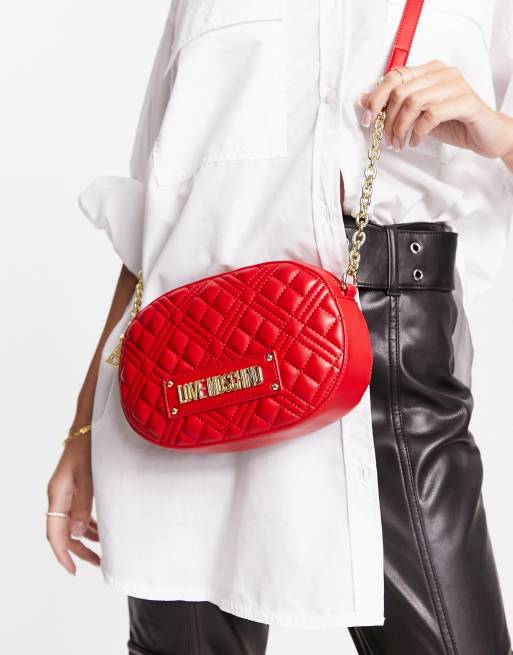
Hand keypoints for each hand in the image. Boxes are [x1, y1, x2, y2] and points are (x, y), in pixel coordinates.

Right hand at [46, 434, 99, 574]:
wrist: (89, 425)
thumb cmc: (89, 447)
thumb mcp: (89, 477)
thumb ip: (82, 505)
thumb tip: (75, 534)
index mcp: (58, 493)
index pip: (54, 533)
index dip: (63, 554)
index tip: (73, 570)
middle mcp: (59, 494)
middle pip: (63, 531)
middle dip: (78, 550)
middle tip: (98, 563)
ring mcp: (67, 490)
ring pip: (71, 522)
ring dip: (85, 537)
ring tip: (103, 550)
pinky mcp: (76, 485)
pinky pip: (78, 511)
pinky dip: (88, 523)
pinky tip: (101, 529)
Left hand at [359, 59, 512, 159]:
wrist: (486, 135)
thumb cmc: (452, 123)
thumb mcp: (417, 115)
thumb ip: (393, 106)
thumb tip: (362, 100)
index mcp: (429, 70)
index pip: (394, 76)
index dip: (376, 99)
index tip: (367, 121)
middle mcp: (442, 73)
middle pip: (401, 92)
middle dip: (388, 120)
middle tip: (388, 140)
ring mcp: (456, 85)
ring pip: (414, 102)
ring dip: (401, 128)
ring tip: (400, 143)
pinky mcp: (466, 102)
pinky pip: (432, 115)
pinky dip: (418, 132)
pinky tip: (416, 142)